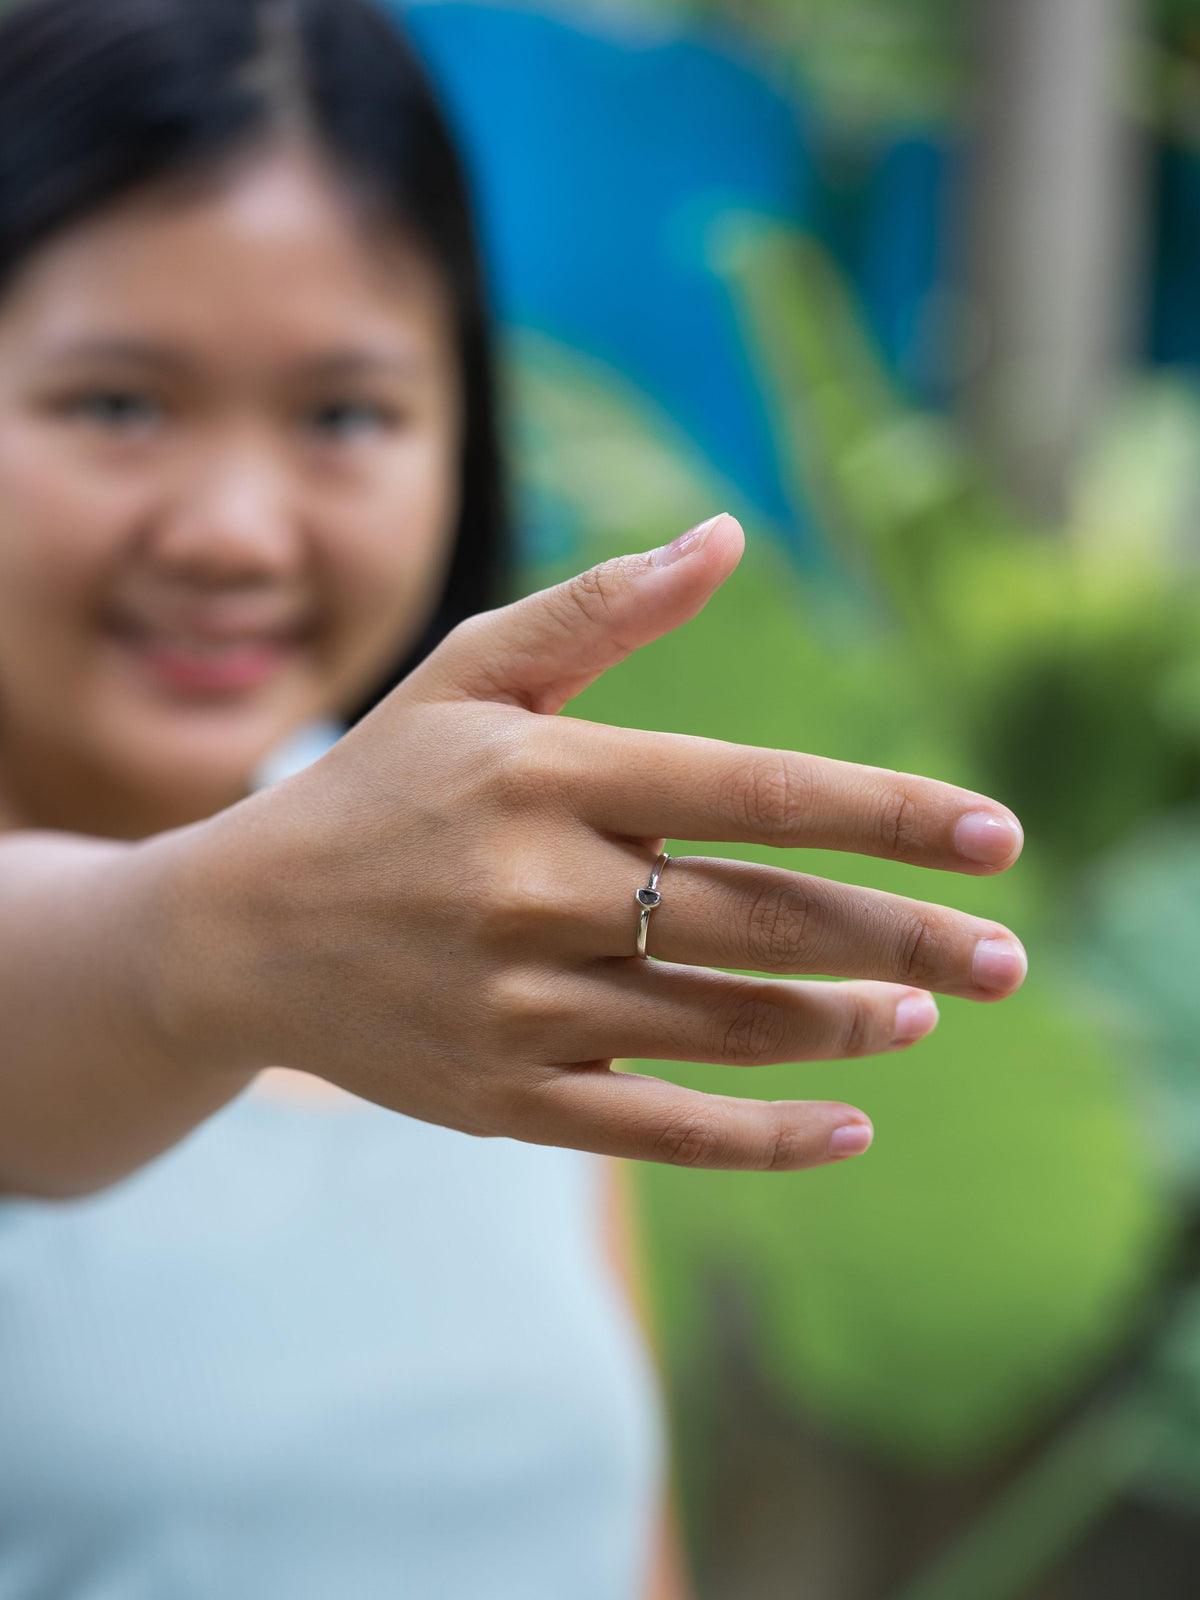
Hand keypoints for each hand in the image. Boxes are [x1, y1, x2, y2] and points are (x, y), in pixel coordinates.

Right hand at [156, 515, 1025, 1170]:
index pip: (750, 791)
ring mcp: (523, 1007)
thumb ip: (601, 609)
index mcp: (545, 775)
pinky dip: (766, 1138)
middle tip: (1008, 959)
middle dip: (906, 941)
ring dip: (848, 1027)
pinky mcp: (508, 1098)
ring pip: (728, 1027)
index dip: (885, 813)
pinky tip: (849, 1129)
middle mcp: (540, 893)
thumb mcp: (469, 674)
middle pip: (764, 920)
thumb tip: (726, 536)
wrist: (241, 934)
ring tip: (927, 1016)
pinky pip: (662, 1129)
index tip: (995, 834)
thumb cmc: (379, 786)